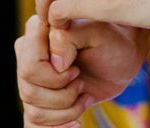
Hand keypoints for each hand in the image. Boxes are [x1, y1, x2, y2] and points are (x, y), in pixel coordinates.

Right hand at [15, 14, 146, 125]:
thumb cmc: (112, 40)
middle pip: (29, 91)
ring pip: (33, 111)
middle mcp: (28, 53)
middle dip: (62, 96)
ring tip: (84, 97)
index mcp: (39, 31)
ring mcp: (31, 78)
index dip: (55, 77)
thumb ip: (70, 37)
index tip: (76, 71)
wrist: (121, 59)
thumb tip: (55, 64)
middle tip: (81, 84)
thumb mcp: (98, 32)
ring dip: (64, 112)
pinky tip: (75, 122)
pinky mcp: (38, 97)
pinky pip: (33, 125)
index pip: (30, 66)